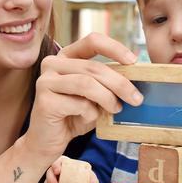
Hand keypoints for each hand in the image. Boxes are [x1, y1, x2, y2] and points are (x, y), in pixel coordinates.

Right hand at [23, 33, 142, 163]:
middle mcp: (53, 64)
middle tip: (136, 98)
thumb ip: (108, 85)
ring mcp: (46, 81)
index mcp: (67, 56)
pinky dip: (90, 113)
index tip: (133, 61)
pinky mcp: (44, 101)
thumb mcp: (95, 96)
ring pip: (87, 84)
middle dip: (120, 83)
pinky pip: (78, 104)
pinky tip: (88, 119)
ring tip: (116, 109)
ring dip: (107, 98)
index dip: (115, 48)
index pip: (93, 41)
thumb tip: (136, 80)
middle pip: (94, 67)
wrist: (48, 141)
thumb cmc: (74, 116)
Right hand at [40, 156, 98, 182]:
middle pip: (49, 173)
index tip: (57, 171)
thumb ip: (93, 180)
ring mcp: (52, 181)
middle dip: (50, 180)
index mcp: (66, 165)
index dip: (56, 165)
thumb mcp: (90, 178)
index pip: (58, 161)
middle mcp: (57, 172)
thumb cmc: (85, 179)